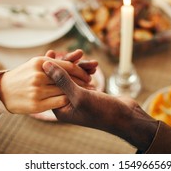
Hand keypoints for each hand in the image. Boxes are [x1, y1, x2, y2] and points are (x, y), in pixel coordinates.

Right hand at [0, 54, 93, 113]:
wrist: (2, 91)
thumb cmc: (23, 75)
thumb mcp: (36, 64)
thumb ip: (54, 61)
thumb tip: (78, 55)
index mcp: (40, 62)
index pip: (67, 66)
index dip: (81, 71)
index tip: (89, 76)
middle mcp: (39, 75)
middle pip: (68, 79)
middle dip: (82, 83)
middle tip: (92, 86)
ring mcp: (37, 90)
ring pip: (64, 91)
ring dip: (76, 93)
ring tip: (86, 94)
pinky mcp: (36, 105)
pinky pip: (58, 102)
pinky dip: (67, 101)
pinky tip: (73, 102)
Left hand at [42, 60, 157, 150]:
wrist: (126, 118)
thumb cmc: (102, 112)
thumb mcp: (79, 95)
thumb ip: (62, 80)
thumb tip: (45, 65)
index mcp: (60, 108)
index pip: (48, 84)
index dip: (50, 68)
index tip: (51, 52)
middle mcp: (67, 103)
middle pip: (61, 78)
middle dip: (69, 65)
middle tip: (77, 52)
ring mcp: (78, 98)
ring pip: (73, 76)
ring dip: (82, 67)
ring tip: (94, 63)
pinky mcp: (88, 93)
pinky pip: (83, 78)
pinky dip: (88, 71)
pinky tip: (95, 66)